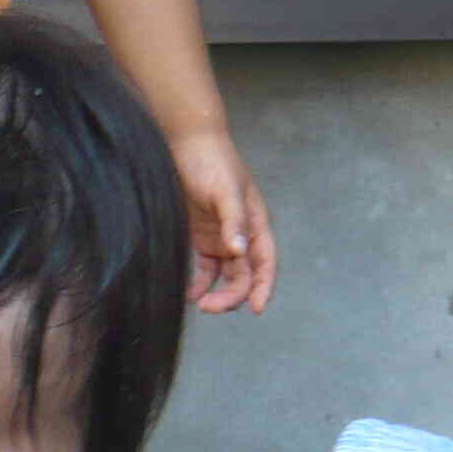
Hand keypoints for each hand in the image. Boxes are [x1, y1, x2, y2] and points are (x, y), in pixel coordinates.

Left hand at [170, 130, 276, 314]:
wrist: (186, 143)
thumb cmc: (212, 162)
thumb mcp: (226, 190)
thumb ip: (233, 221)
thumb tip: (240, 252)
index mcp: (255, 224)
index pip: (266, 263)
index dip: (264, 286)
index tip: (257, 308)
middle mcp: (241, 235)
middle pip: (244, 275)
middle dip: (232, 295)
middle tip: (210, 307)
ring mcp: (220, 237)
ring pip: (224, 276)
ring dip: (215, 293)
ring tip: (199, 303)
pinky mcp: (200, 238)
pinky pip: (203, 269)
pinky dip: (198, 283)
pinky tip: (188, 293)